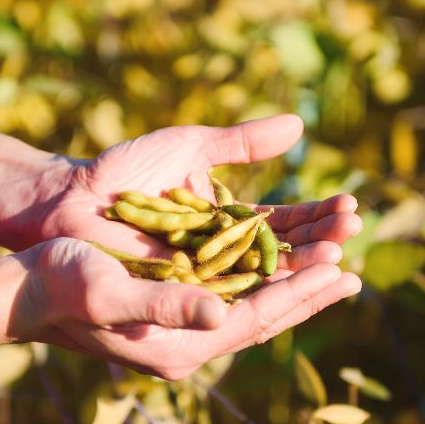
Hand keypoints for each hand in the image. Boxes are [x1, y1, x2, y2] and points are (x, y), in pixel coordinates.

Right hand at [10, 238, 360, 379]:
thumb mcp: (111, 293)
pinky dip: (260, 273)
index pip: (256, 322)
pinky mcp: (173, 304)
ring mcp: (181, 325)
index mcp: (180, 347)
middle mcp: (188, 342)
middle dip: (309, 293)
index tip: (340, 272)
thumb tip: (221, 315)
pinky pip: (230, 291)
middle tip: (356, 275)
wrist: (25, 288)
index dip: (300, 295)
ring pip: (252, 303)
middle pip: (264, 317)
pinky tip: (278, 256)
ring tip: (332, 262)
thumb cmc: (61, 286)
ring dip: (291, 281)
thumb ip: (165, 306)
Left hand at [36, 114, 362, 274]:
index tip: (352, 209)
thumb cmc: (126, 171)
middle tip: (353, 231)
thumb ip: (242, 142)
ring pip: (260, 281)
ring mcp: (203, 281)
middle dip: (320, 244)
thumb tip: (299, 124)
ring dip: (300, 274)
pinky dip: (254, 292)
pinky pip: (223, 298)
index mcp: (230, 224)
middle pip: (282, 256)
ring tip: (336, 260)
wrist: (71, 200)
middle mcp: (223, 258)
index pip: (287, 225)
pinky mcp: (180, 299)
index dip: (319, 219)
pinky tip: (287, 286)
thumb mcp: (190, 147)